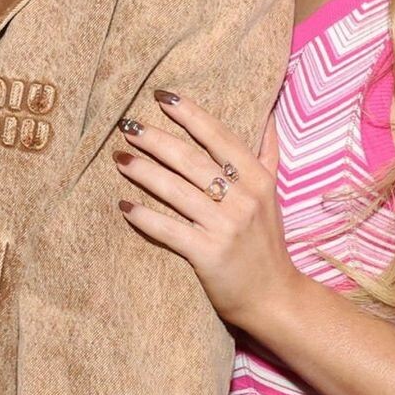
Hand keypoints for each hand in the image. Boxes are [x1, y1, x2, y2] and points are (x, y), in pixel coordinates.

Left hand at [114, 90, 295, 330]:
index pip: (219, 137)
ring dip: (144, 171)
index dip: (190, 114)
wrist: (274, 297)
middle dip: (156, 139)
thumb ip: (268, 155)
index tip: (162, 97)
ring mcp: (225, 227)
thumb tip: (269, 114)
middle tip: (127, 125)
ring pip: (176, 190)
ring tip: (119, 158)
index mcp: (258, 179)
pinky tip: (124, 206)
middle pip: (191, 160)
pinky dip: (145, 217)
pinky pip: (169, 230)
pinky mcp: (208, 254)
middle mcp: (243, 199)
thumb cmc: (267, 244)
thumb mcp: (274, 195)